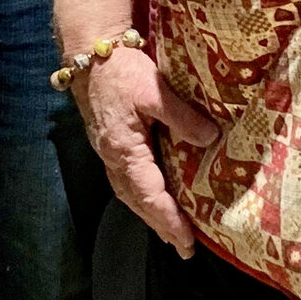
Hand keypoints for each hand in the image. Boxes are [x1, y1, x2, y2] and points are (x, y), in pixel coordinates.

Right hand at [71, 46, 218, 253]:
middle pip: (137, 201)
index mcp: (124, 149)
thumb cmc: (122, 70)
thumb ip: (182, 117)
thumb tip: (210, 138)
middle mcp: (112, 157)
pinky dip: (140, 196)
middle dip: (160, 226)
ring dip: (149, 214)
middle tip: (184, 248)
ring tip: (169, 231)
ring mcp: (108, 151)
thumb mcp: (154, 91)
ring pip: (129, 193)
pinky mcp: (109, 141)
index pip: (148, 194)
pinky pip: (125, 180)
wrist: (90, 51)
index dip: (168, 219)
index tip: (186, 240)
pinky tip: (151, 197)